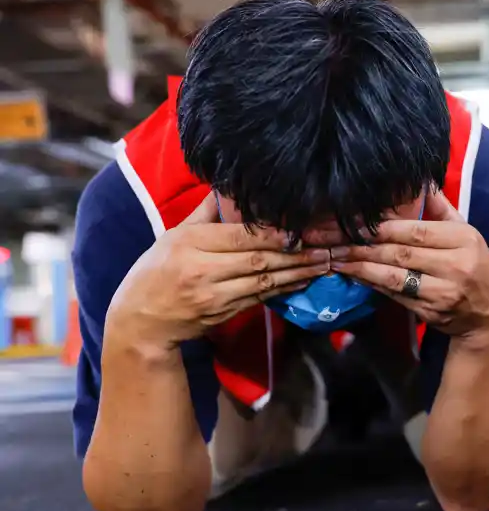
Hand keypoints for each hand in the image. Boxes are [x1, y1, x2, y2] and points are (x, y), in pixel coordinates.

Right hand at [107, 193, 332, 344]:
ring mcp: (215, 296)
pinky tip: (304, 281)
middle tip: (324, 248)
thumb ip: (205, 214)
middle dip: (294, 255)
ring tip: (323, 264)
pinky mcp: (224, 313)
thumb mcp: (173, 235)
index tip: (298, 230)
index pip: (238, 237)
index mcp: (189, 244)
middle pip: (257, 260)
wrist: (141, 322)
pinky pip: (260, 297)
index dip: (271, 235)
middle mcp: (202, 270)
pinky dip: (284, 288)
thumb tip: (229, 187)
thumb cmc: (155, 271)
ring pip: (264, 281)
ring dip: (297, 273)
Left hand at [313, 190, 488, 338]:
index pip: (417, 230)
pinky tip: (354, 275)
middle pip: (400, 252)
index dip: (383, 228)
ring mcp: (443, 291)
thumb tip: (421, 183)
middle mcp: (455, 264)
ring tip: (335, 258)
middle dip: (363, 247)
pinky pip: (395, 295)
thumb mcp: (468, 235)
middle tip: (333, 241)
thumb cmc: (477, 268)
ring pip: (393, 276)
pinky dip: (372, 284)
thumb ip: (442, 210)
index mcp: (464, 239)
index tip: (354, 223)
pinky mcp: (431, 311)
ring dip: (361, 267)